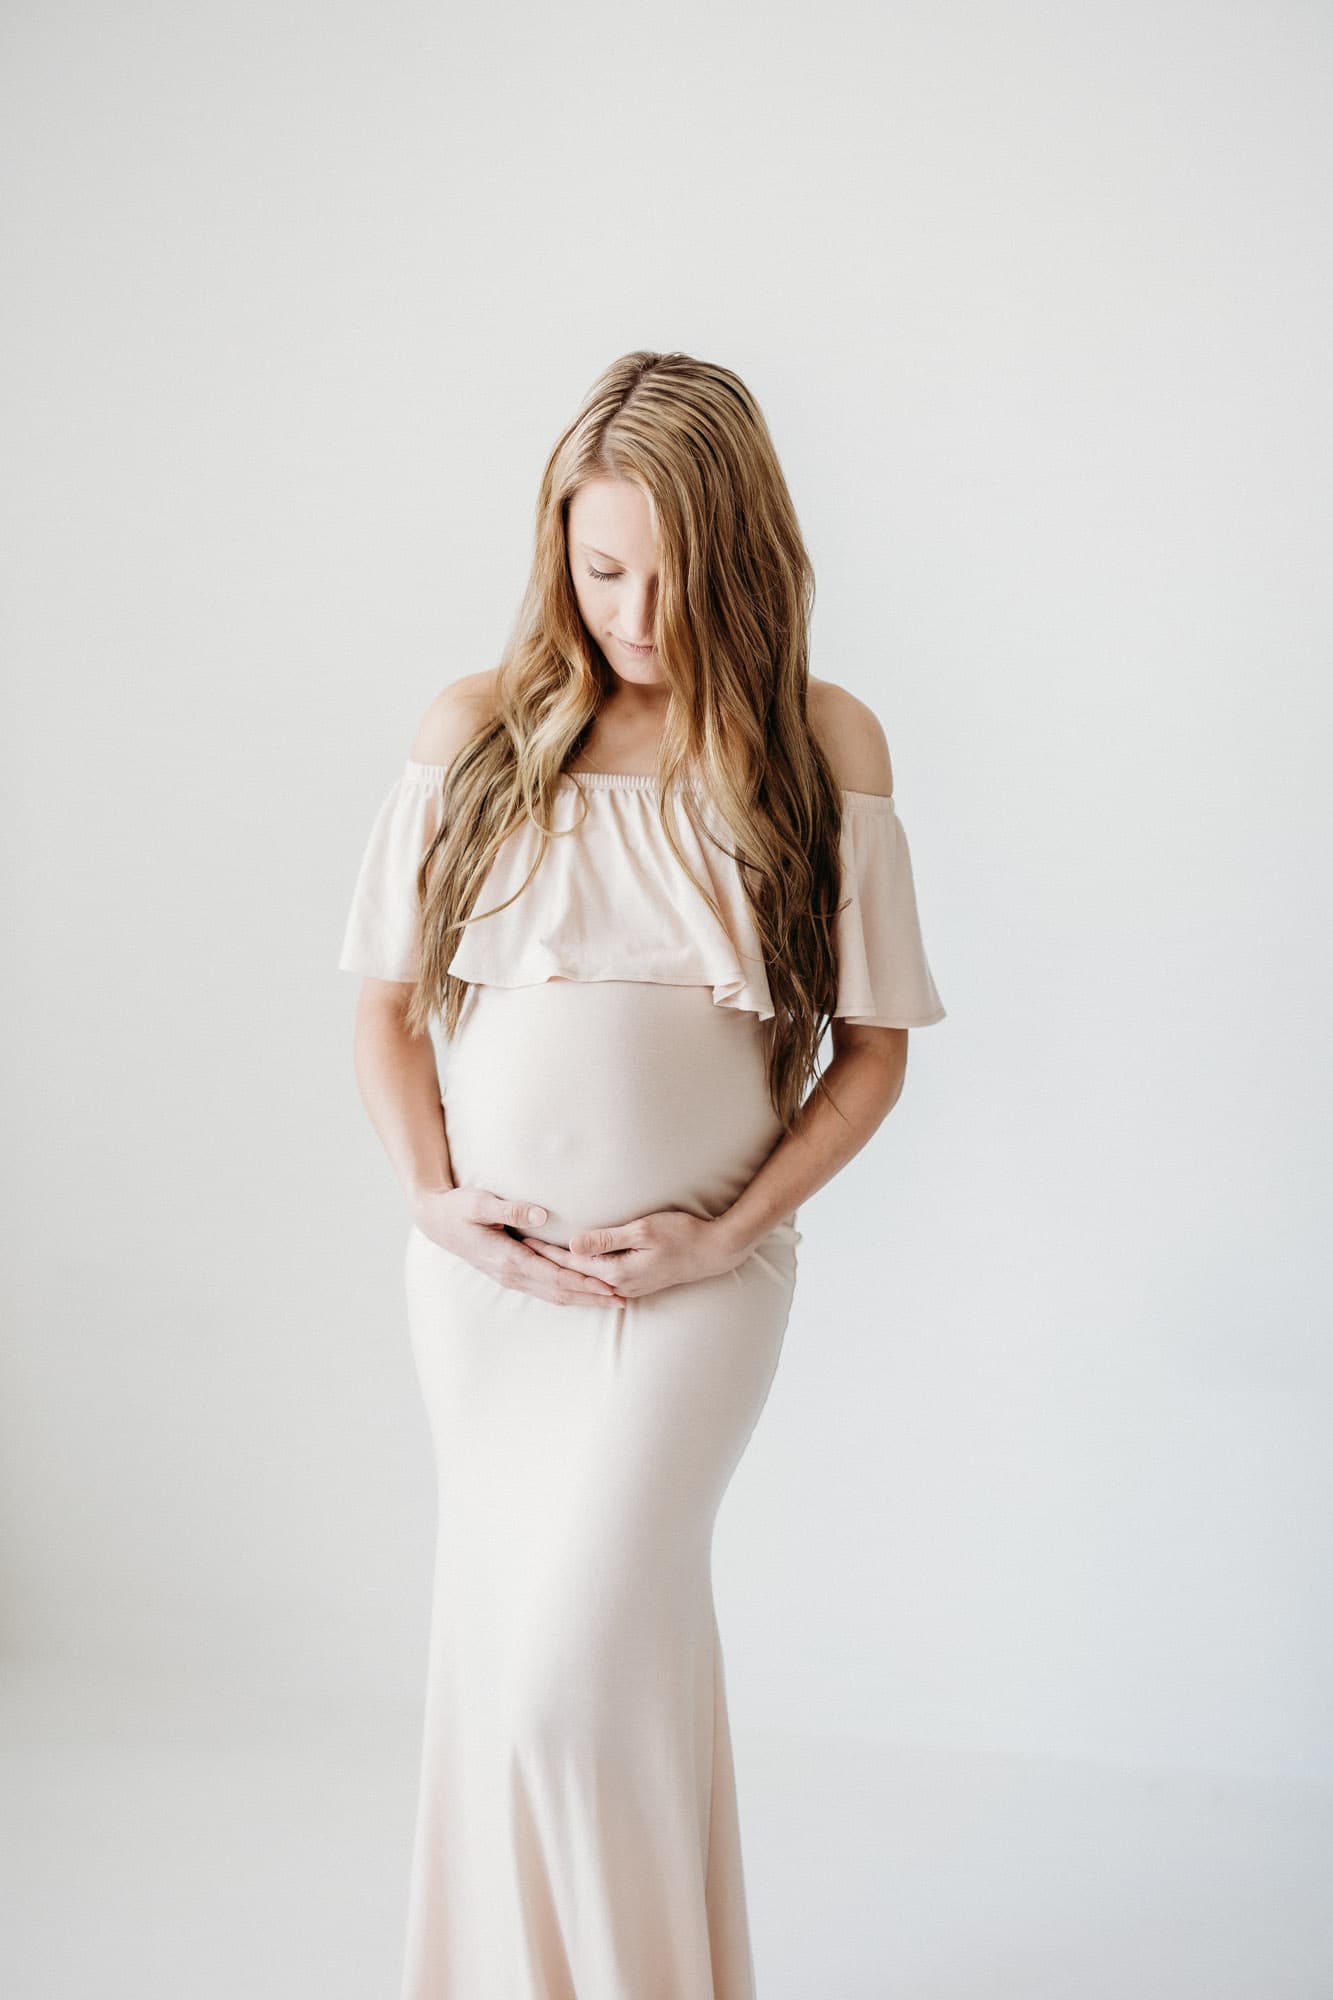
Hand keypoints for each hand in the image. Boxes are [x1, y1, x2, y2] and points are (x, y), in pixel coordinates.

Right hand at [411, 1184, 626, 1307]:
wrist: (436, 1222)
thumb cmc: (458, 1208)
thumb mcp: (481, 1202)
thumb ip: (512, 1208)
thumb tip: (543, 1215)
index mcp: (509, 1259)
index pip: (555, 1277)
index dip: (584, 1284)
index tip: (610, 1288)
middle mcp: (511, 1274)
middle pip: (559, 1292)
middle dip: (592, 1298)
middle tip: (624, 1301)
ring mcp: (510, 1277)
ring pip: (553, 1295)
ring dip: (583, 1299)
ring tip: (611, 1301)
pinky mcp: (510, 1273)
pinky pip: (544, 1290)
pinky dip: (567, 1294)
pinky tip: (582, 1293)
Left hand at [523, 1208, 750, 1300]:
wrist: (715, 1252)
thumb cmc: (682, 1235)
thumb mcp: (643, 1230)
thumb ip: (606, 1239)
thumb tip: (573, 1245)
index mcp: (616, 1272)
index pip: (570, 1262)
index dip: (544, 1250)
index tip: (521, 1238)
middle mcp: (619, 1284)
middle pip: (573, 1275)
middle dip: (545, 1263)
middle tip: (518, 1249)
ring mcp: (629, 1287)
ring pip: (585, 1280)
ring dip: (561, 1271)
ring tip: (537, 1262)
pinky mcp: (636, 1283)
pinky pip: (599, 1281)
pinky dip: (581, 1275)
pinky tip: (572, 1269)